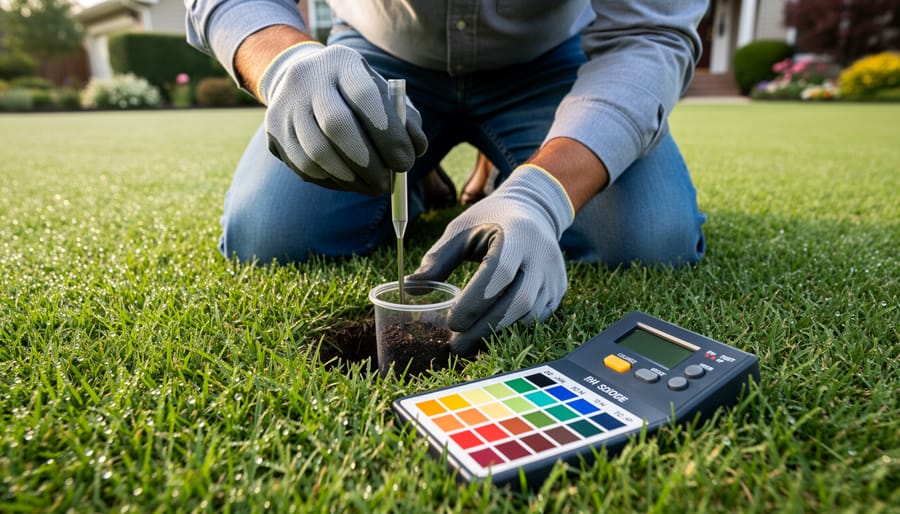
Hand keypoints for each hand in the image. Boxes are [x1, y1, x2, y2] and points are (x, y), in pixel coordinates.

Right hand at [257, 43, 427, 194]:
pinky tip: (350, 182)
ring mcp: (285, 104)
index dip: (388, 134)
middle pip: (336, 125)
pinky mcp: (273, 130)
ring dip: (350, 178)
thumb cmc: (355, 94)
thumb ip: (405, 120)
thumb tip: (416, 149)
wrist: (304, 82)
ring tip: (372, 187)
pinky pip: (303, 166)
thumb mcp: (383, 95)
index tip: (406, 162)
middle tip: (387, 183)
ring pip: (316, 153)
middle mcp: (307, 78)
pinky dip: (331, 181)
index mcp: (341, 62)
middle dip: (368, 162)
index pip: (365, 96)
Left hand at [408, 165, 574, 354]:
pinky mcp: (558, 289)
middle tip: (456, 346)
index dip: (474, 302)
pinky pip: (537, 318)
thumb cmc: (490, 218)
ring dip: (498, 334)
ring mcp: (554, 274)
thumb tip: (409, 288)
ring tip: (469, 342)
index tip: (450, 322)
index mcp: (516, 234)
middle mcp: (541, 255)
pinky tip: (489, 334)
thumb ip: (437, 260)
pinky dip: (512, 330)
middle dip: (485, 328)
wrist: (534, 209)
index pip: (498, 274)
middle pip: (519, 302)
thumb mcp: (460, 230)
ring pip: (530, 316)